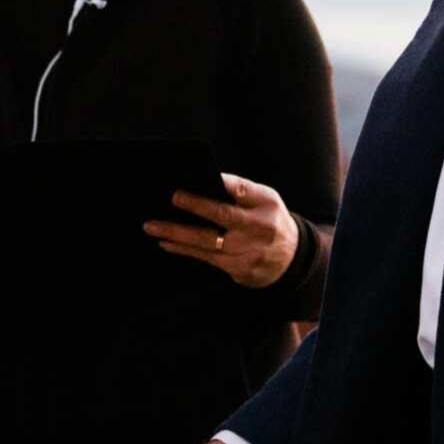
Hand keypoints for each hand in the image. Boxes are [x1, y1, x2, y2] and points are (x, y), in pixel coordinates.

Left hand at [145, 174, 297, 288]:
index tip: (203, 174)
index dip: (221, 183)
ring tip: (152, 226)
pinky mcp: (238, 269)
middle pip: (222, 215)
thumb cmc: (270, 220)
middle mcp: (257, 227)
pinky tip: (166, 243)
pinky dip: (183, 249)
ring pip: (206, 241)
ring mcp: (247, 250)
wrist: (291, 259)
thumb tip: (205, 180)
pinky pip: (205, 257)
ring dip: (176, 233)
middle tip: (173, 197)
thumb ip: (240, 190)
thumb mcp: (265, 200)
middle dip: (196, 206)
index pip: (241, 189)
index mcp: (265, 204)